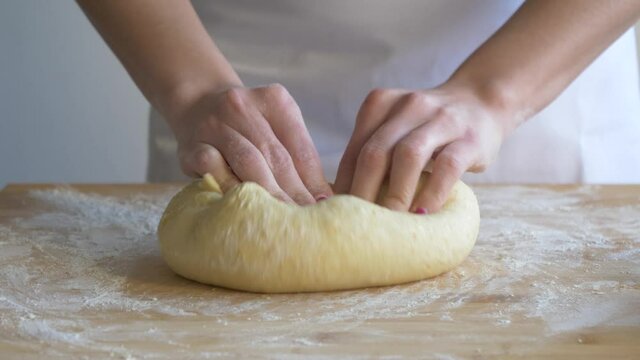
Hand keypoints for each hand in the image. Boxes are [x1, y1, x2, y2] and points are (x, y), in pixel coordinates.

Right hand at [169, 84, 332, 204]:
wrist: (197, 103)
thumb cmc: (248, 126)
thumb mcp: (276, 126)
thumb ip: (298, 155)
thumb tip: (325, 196)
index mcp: (275, 101)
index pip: (300, 147)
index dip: (313, 180)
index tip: (325, 206)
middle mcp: (244, 107)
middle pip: (276, 156)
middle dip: (295, 192)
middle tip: (308, 220)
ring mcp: (215, 125)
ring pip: (248, 162)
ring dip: (269, 194)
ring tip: (283, 219)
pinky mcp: (192, 146)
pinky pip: (214, 169)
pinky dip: (231, 188)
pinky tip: (244, 208)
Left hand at [334, 83, 511, 213]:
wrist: (481, 102)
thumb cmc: (428, 129)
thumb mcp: (397, 127)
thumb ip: (373, 151)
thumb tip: (343, 200)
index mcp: (382, 103)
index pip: (355, 149)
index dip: (344, 184)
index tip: (339, 213)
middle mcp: (409, 105)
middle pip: (376, 152)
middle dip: (363, 193)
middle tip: (357, 226)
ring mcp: (441, 119)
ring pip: (408, 156)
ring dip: (395, 194)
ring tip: (389, 225)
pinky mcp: (470, 138)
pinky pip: (447, 166)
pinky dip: (432, 193)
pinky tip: (422, 216)